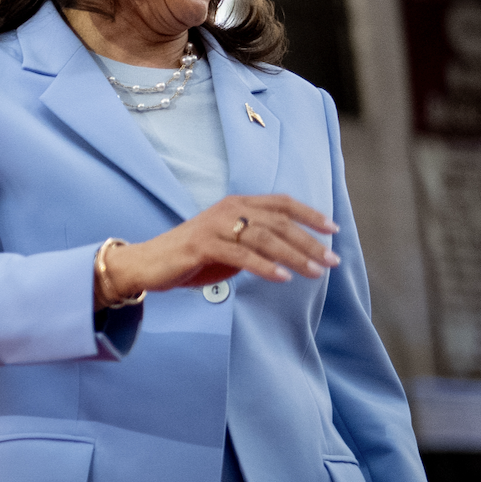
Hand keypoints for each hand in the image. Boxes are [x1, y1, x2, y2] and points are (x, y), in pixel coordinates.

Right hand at [100, 195, 337, 304]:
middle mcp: (228, 210)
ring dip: (295, 256)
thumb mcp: (229, 243)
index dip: (309, 215)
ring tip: (316, 272)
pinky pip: (241, 256)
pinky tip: (283, 278)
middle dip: (310, 242)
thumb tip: (294, 250)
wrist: (147, 263)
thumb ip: (256, 241)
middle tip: (332, 260)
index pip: (281, 203)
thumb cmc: (192, 256)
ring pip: (265, 238)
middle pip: (279, 222)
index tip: (333, 230)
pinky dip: (265, 267)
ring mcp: (214, 226)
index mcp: (236, 204)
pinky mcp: (202, 245)